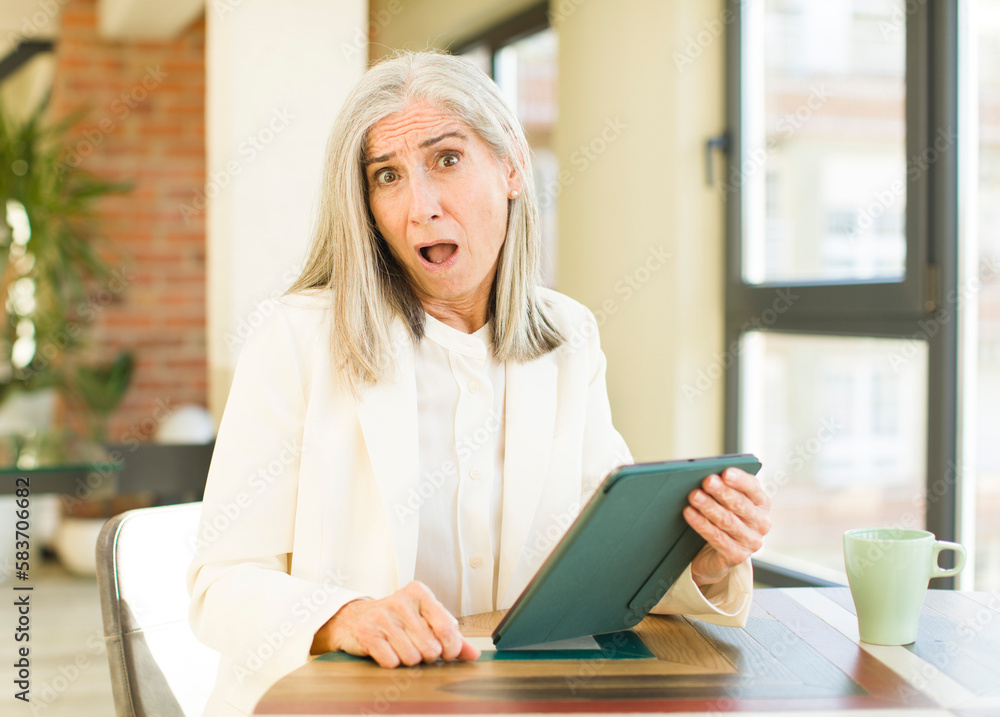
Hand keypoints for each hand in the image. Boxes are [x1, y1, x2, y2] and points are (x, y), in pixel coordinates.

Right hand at [310, 581, 480, 667]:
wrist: (355, 618)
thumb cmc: (396, 619)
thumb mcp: (424, 619)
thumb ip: (451, 635)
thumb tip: (474, 654)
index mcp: (420, 592)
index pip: (447, 627)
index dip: (451, 648)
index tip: (446, 652)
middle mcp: (401, 600)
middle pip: (430, 647)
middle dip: (427, 655)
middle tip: (416, 646)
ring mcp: (382, 616)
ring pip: (412, 657)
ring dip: (408, 659)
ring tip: (400, 646)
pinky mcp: (367, 632)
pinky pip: (392, 662)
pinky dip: (391, 662)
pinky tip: (386, 649)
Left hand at [683, 467, 770, 586]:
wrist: (717, 553)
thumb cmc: (723, 518)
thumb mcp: (727, 501)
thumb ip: (723, 487)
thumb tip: (708, 475)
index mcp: (761, 503)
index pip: (753, 488)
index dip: (740, 480)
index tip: (726, 472)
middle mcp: (761, 523)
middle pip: (740, 504)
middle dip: (722, 492)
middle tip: (707, 481)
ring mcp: (751, 541)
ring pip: (727, 521)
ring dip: (709, 507)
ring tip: (694, 496)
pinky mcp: (737, 555)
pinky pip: (717, 537)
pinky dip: (701, 524)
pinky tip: (689, 513)